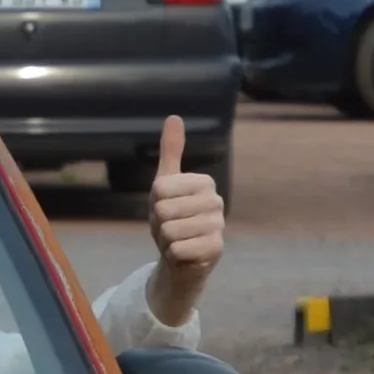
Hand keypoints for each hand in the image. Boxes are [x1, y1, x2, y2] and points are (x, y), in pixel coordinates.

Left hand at [145, 116, 223, 327]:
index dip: (155, 202)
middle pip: (164, 210)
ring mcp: (218, 226)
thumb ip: (171, 151)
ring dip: (166, 240)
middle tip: (170, 226)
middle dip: (159, 223)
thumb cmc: (172, 215)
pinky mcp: (215, 249)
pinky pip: (177, 250)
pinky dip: (173, 255)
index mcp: (204, 182)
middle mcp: (216, 201)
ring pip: (170, 231)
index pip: (160, 188)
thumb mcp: (166, 182)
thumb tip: (174, 117)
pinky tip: (184, 254)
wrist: (181, 256)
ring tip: (177, 239)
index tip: (166, 206)